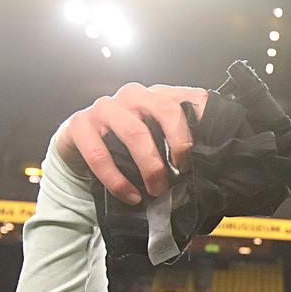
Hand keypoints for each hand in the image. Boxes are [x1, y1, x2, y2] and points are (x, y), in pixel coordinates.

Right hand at [52, 83, 209, 204]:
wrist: (80, 146)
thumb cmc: (126, 144)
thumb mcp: (156, 139)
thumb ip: (179, 142)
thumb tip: (210, 165)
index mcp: (157, 95)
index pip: (189, 98)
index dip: (201, 123)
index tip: (204, 154)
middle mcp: (132, 95)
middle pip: (164, 110)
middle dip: (178, 145)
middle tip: (182, 174)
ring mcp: (104, 107)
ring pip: (134, 132)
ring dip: (150, 166)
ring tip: (157, 191)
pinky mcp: (80, 125)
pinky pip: (99, 154)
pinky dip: (117, 180)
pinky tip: (131, 196)